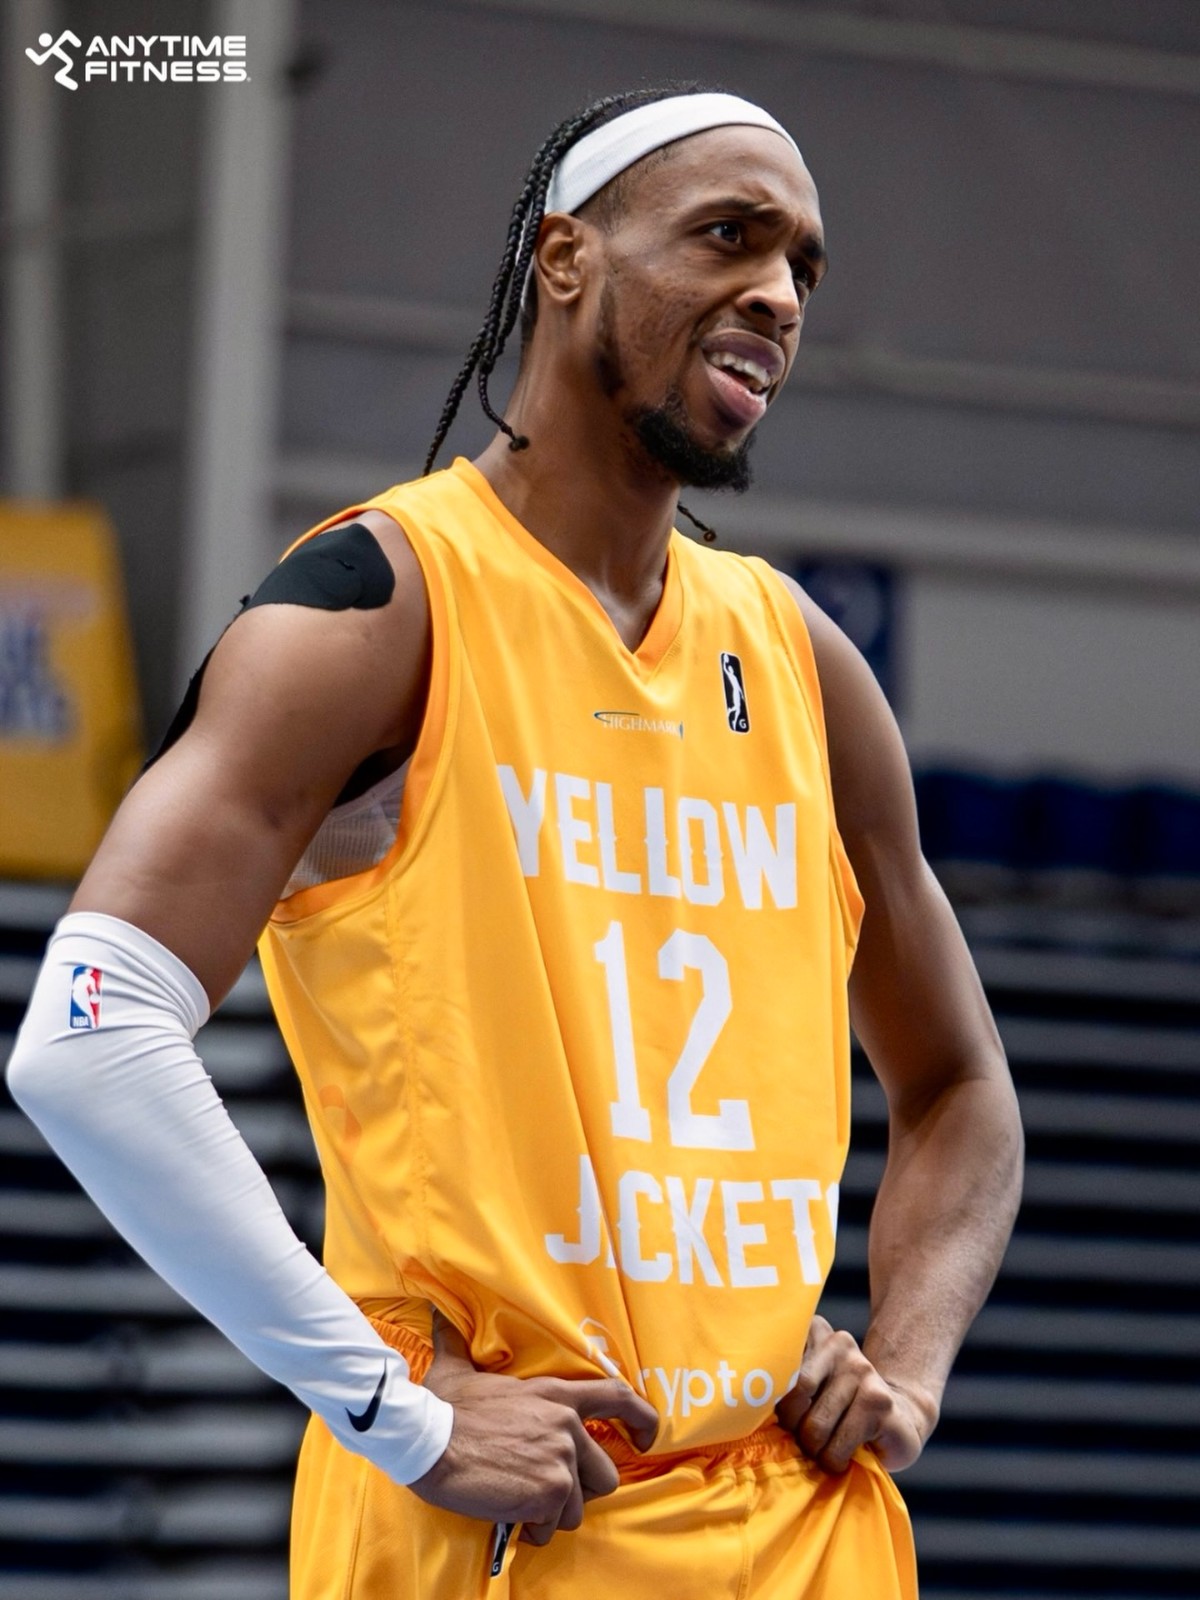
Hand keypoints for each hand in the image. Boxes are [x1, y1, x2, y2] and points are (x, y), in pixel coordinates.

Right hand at [410, 1313, 658, 1544]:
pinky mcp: (550, 1492)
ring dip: (552, 1513)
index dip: (642, 1420)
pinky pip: (553, 1526)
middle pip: (604, 1473)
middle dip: (578, 1489)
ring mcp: (562, 1459)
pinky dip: (533, 1530)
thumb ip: (460, 1344)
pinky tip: (511, 1516)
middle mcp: (567, 1425)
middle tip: (543, 1489)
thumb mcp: (458, 1369)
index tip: (645, 1440)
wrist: (428, 1441)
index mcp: (555, 1395)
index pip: (618, 1398)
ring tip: (521, 1503)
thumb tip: (439, 1315)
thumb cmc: (442, 1408)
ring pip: (578, 1507)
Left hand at [776, 1316, 934, 1473]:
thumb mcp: (807, 1387)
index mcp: (813, 1332)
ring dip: (815, 1450)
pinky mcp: (879, 1401)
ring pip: (816, 1425)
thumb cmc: (838, 1410)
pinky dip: (834, 1460)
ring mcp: (861, 1369)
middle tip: (802, 1439)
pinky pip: (840, 1444)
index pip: (776, 1360)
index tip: (770, 1411)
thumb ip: (784, 1384)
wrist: (898, 1420)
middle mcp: (837, 1343)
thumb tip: (750, 1408)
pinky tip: (842, 1457)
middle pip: (794, 1393)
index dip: (769, 1396)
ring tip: (822, 1450)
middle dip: (793, 1428)